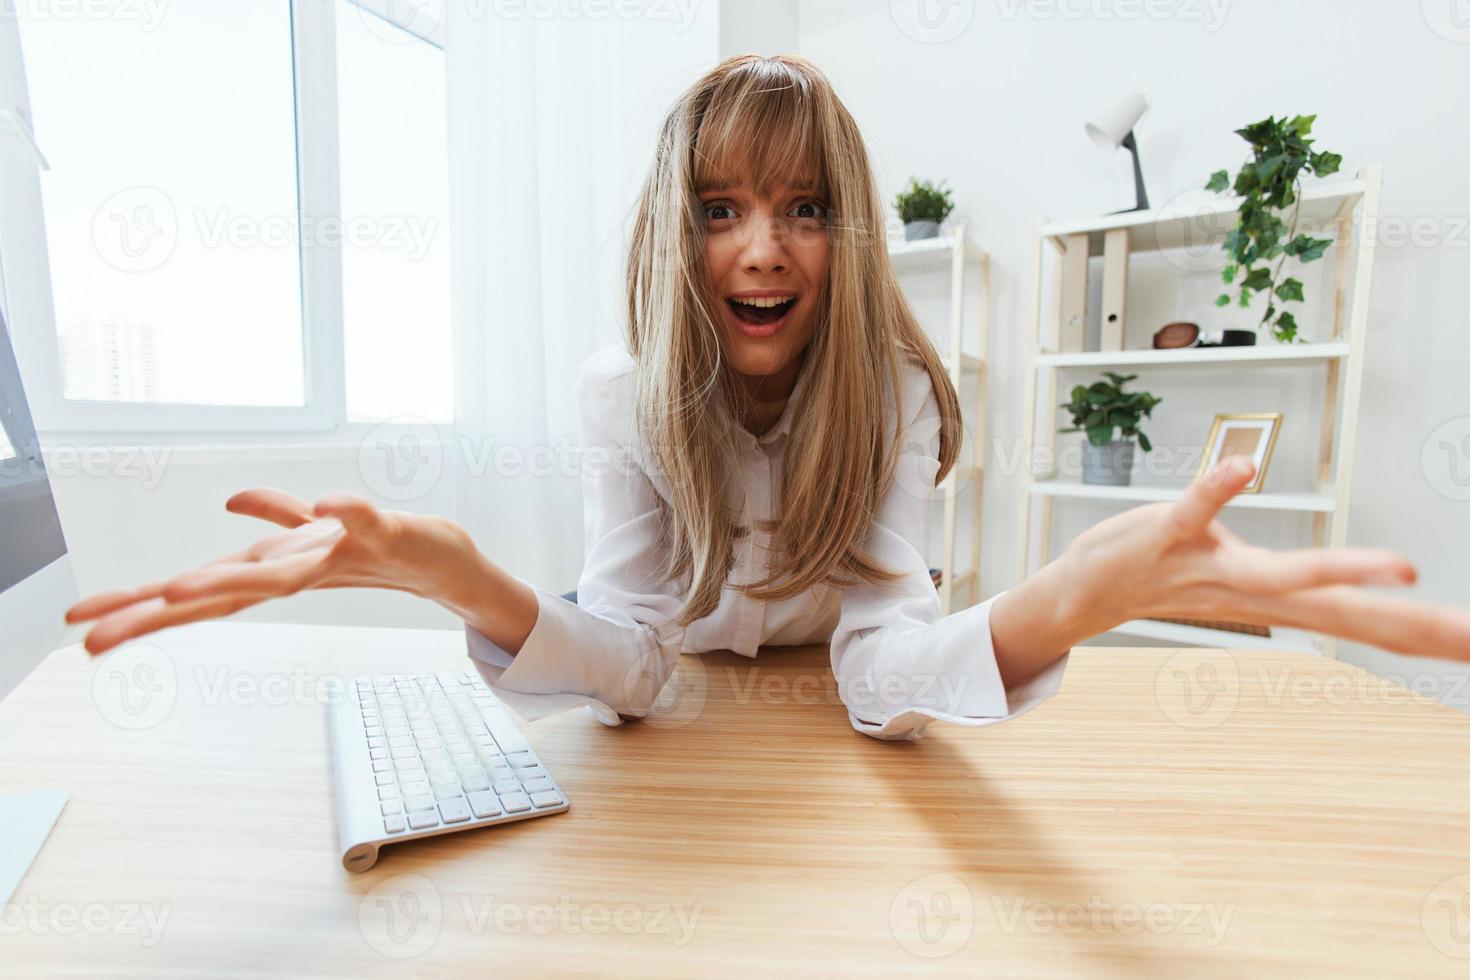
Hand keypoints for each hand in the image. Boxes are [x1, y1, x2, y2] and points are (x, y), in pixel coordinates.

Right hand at [65, 489, 495, 655]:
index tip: (78, 625)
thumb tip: (232, 501)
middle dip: (156, 613)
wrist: (446, 565)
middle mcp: (298, 571)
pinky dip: (345, 512)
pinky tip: (324, 504)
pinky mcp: (386, 535)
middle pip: (220, 594)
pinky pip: (364, 520)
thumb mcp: (319, 532)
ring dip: (231, 578)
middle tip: (96, 637)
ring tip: (178, 591)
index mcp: (274, 570)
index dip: (137, 606)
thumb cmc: (378, 550)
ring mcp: (340, 556)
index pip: (197, 590)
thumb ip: (277, 515)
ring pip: (278, 571)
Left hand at [1056, 456, 1469, 657]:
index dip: (1436, 635)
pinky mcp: (1168, 537)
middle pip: (1351, 612)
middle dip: (1417, 624)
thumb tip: (1379, 587)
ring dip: (1341, 568)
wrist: (1089, 590)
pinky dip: (1219, 488)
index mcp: (1286, 601)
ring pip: (1284, 573)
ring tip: (1402, 567)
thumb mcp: (1260, 587)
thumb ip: (1317, 585)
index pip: (1375, 625)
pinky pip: (1199, 510)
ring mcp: (1211, 566)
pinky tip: (1244, 467)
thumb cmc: (1178, 576)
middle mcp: (1257, 593)